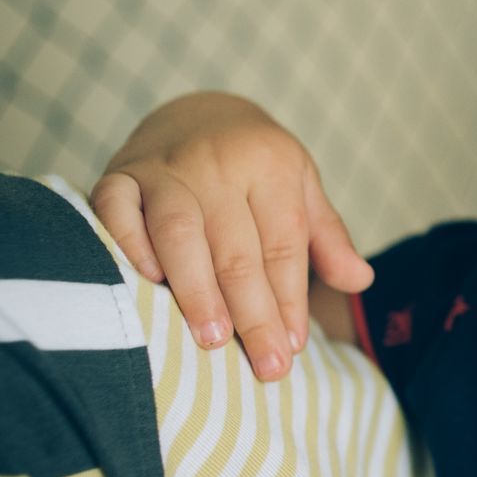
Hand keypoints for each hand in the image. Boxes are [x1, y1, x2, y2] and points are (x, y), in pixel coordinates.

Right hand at [89, 91, 373, 379]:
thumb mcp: (301, 186)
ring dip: (196, 289)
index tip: (294, 348)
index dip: (290, 299)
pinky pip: (116, 210)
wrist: (194, 110)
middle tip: (267, 366)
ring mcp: (165, 168)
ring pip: (179, 233)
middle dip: (254, 313)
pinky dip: (129, 246)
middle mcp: (218, 163)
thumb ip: (327, 236)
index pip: (283, 244)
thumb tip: (360, 281)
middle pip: (237, 249)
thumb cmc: (254, 164)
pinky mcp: (119, 174)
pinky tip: (147, 284)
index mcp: (270, 164)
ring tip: (213, 340)